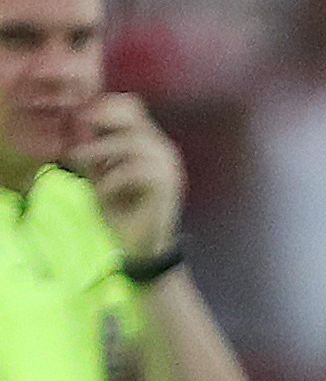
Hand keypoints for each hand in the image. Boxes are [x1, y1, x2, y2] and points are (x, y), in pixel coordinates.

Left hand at [71, 95, 183, 260]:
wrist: (141, 245)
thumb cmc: (121, 207)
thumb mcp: (100, 170)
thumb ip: (92, 147)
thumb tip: (72, 124)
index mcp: (149, 141)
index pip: (130, 105)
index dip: (103, 106)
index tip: (78, 121)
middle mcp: (163, 149)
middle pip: (132, 116)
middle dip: (99, 124)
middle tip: (78, 139)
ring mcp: (168, 167)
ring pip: (132, 142)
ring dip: (100, 152)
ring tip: (82, 165)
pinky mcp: (167, 186)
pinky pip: (134, 171)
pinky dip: (111, 180)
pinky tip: (103, 193)